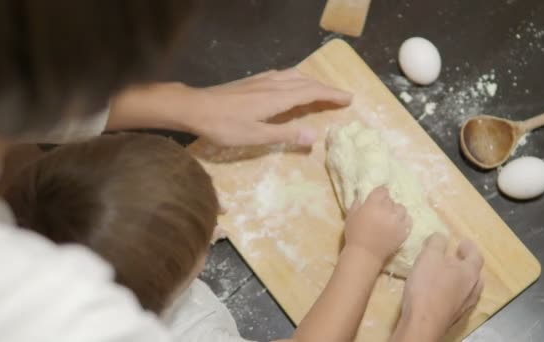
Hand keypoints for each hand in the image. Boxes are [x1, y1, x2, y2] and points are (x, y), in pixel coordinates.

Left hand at [107, 69, 351, 146]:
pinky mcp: (251, 82)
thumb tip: (315, 136)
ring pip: (294, 75)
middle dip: (326, 88)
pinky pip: (281, 75)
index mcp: (277, 98)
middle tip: (342, 96)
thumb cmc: (224, 126)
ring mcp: (261, 81)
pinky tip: (290, 83)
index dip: (331, 95)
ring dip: (312, 81)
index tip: (349, 98)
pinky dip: (295, 78)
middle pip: (306, 81)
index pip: (311, 92)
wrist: (195, 108)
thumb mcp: (256, 136)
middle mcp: (273, 84)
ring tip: (322, 90)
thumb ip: (286, 135)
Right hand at [344, 186, 411, 264]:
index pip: (383, 190)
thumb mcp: (351, 216)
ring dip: (396, 211)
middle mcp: (388, 210)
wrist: (365, 254)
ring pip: (402, 208)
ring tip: (391, 218)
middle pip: (391, 200)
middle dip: (386, 204)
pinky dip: (403, 221)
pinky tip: (397, 225)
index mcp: (373, 204)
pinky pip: (408, 220)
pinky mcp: (404, 231)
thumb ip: (356, 204)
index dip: (380, 194)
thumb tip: (361, 198)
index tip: (377, 199)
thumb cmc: (355, 234)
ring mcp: (397, 221)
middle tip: (381, 212)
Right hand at [395, 233, 483, 341]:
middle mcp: (472, 289)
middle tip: (456, 257)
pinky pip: (459, 299)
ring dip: (460, 279)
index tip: (462, 241)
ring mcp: (465, 304)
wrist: (423, 321)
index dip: (470, 247)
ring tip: (448, 274)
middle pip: (475, 273)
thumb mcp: (429, 256)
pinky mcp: (454, 315)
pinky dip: (453, 291)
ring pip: (468, 288)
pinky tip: (441, 291)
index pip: (476, 256)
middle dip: (467, 264)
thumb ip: (436, 243)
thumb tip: (441, 236)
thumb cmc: (428, 285)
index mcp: (469, 272)